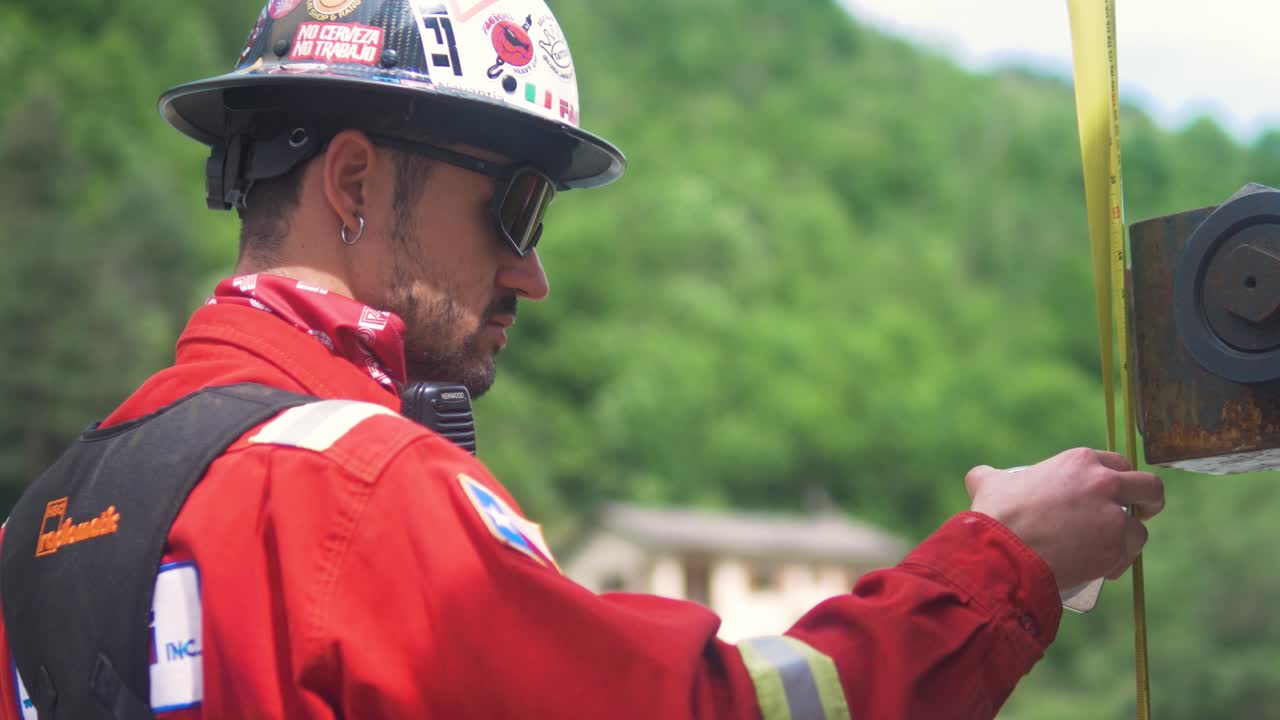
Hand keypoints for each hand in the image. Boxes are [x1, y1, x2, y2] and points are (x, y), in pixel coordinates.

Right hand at [965, 448, 1164, 591]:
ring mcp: (1113, 516)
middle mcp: (1103, 483)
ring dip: (1129, 538)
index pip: (1117, 462)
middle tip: (1139, 513)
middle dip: (1149, 500)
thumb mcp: (989, 484)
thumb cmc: (998, 517)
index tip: (1113, 493)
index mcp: (1078, 461)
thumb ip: (987, 475)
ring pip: (1140, 527)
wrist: (1005, 554)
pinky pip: (1130, 555)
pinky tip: (1106, 570)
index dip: (1117, 478)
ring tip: (1109, 551)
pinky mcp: (1116, 547)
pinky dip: (1120, 563)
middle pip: (1148, 486)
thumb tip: (979, 476)